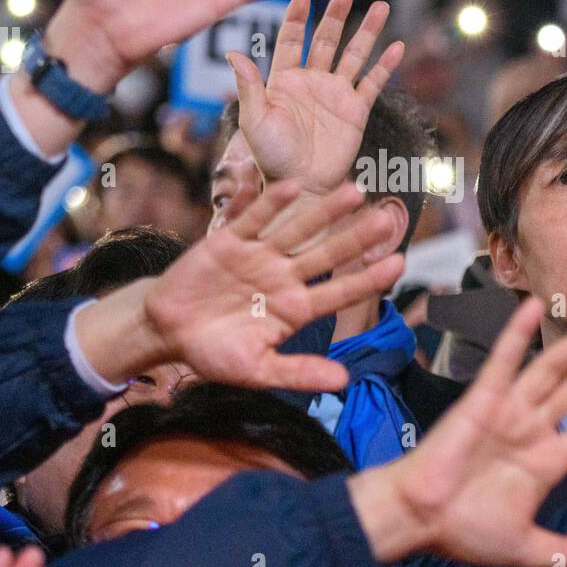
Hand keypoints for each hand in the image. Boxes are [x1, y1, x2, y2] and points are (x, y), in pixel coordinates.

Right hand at [139, 180, 404, 392]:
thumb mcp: (257, 370)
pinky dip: (270, 203)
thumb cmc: (214, 354)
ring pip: (298, 230)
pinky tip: (293, 186)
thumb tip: (343, 380)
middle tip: (387, 219)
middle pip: (326, 255)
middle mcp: (283, 278)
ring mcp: (259, 257)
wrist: (168, 332)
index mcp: (295, 309)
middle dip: (356, 238)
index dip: (367, 279)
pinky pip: (253, 219)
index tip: (398, 265)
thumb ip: (298, 373)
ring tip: (355, 191)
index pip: (339, 293)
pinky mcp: (229, 241)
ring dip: (325, 211)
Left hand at [229, 0, 403, 192]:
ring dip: (367, 31)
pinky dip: (385, 65)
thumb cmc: (271, 157)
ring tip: (380, 6)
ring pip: (354, 54)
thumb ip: (249, 86)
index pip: (291, 40)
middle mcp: (312, 81)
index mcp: (284, 80)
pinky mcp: (356, 110)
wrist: (301, 185)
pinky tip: (396, 46)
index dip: (296, 18)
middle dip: (336, 15)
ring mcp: (336, 94)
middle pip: (326, 40)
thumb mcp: (255, 120)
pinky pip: (373, 82)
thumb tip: (233, 52)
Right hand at [350, 297, 566, 566]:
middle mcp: (531, 429)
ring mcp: (508, 411)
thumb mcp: (526, 548)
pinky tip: (534, 307)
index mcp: (546, 461)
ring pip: (551, 371)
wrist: (420, 520)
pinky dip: (517, 334)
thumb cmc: (464, 532)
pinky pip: (504, 362)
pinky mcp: (482, 399)